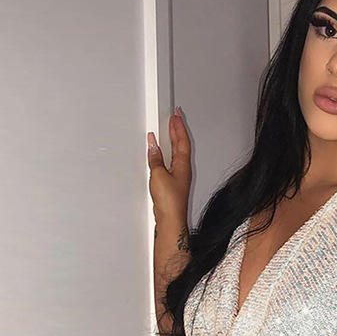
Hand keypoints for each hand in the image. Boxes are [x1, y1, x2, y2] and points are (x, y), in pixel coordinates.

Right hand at [147, 106, 191, 223]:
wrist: (170, 220)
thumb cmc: (169, 202)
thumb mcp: (158, 175)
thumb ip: (155, 159)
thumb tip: (153, 145)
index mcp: (183, 165)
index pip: (182, 141)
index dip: (178, 127)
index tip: (176, 115)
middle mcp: (183, 170)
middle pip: (181, 145)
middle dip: (178, 130)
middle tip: (175, 118)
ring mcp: (179, 177)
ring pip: (177, 153)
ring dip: (174, 140)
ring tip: (171, 129)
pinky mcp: (173, 184)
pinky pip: (172, 162)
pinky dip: (168, 153)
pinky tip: (162, 153)